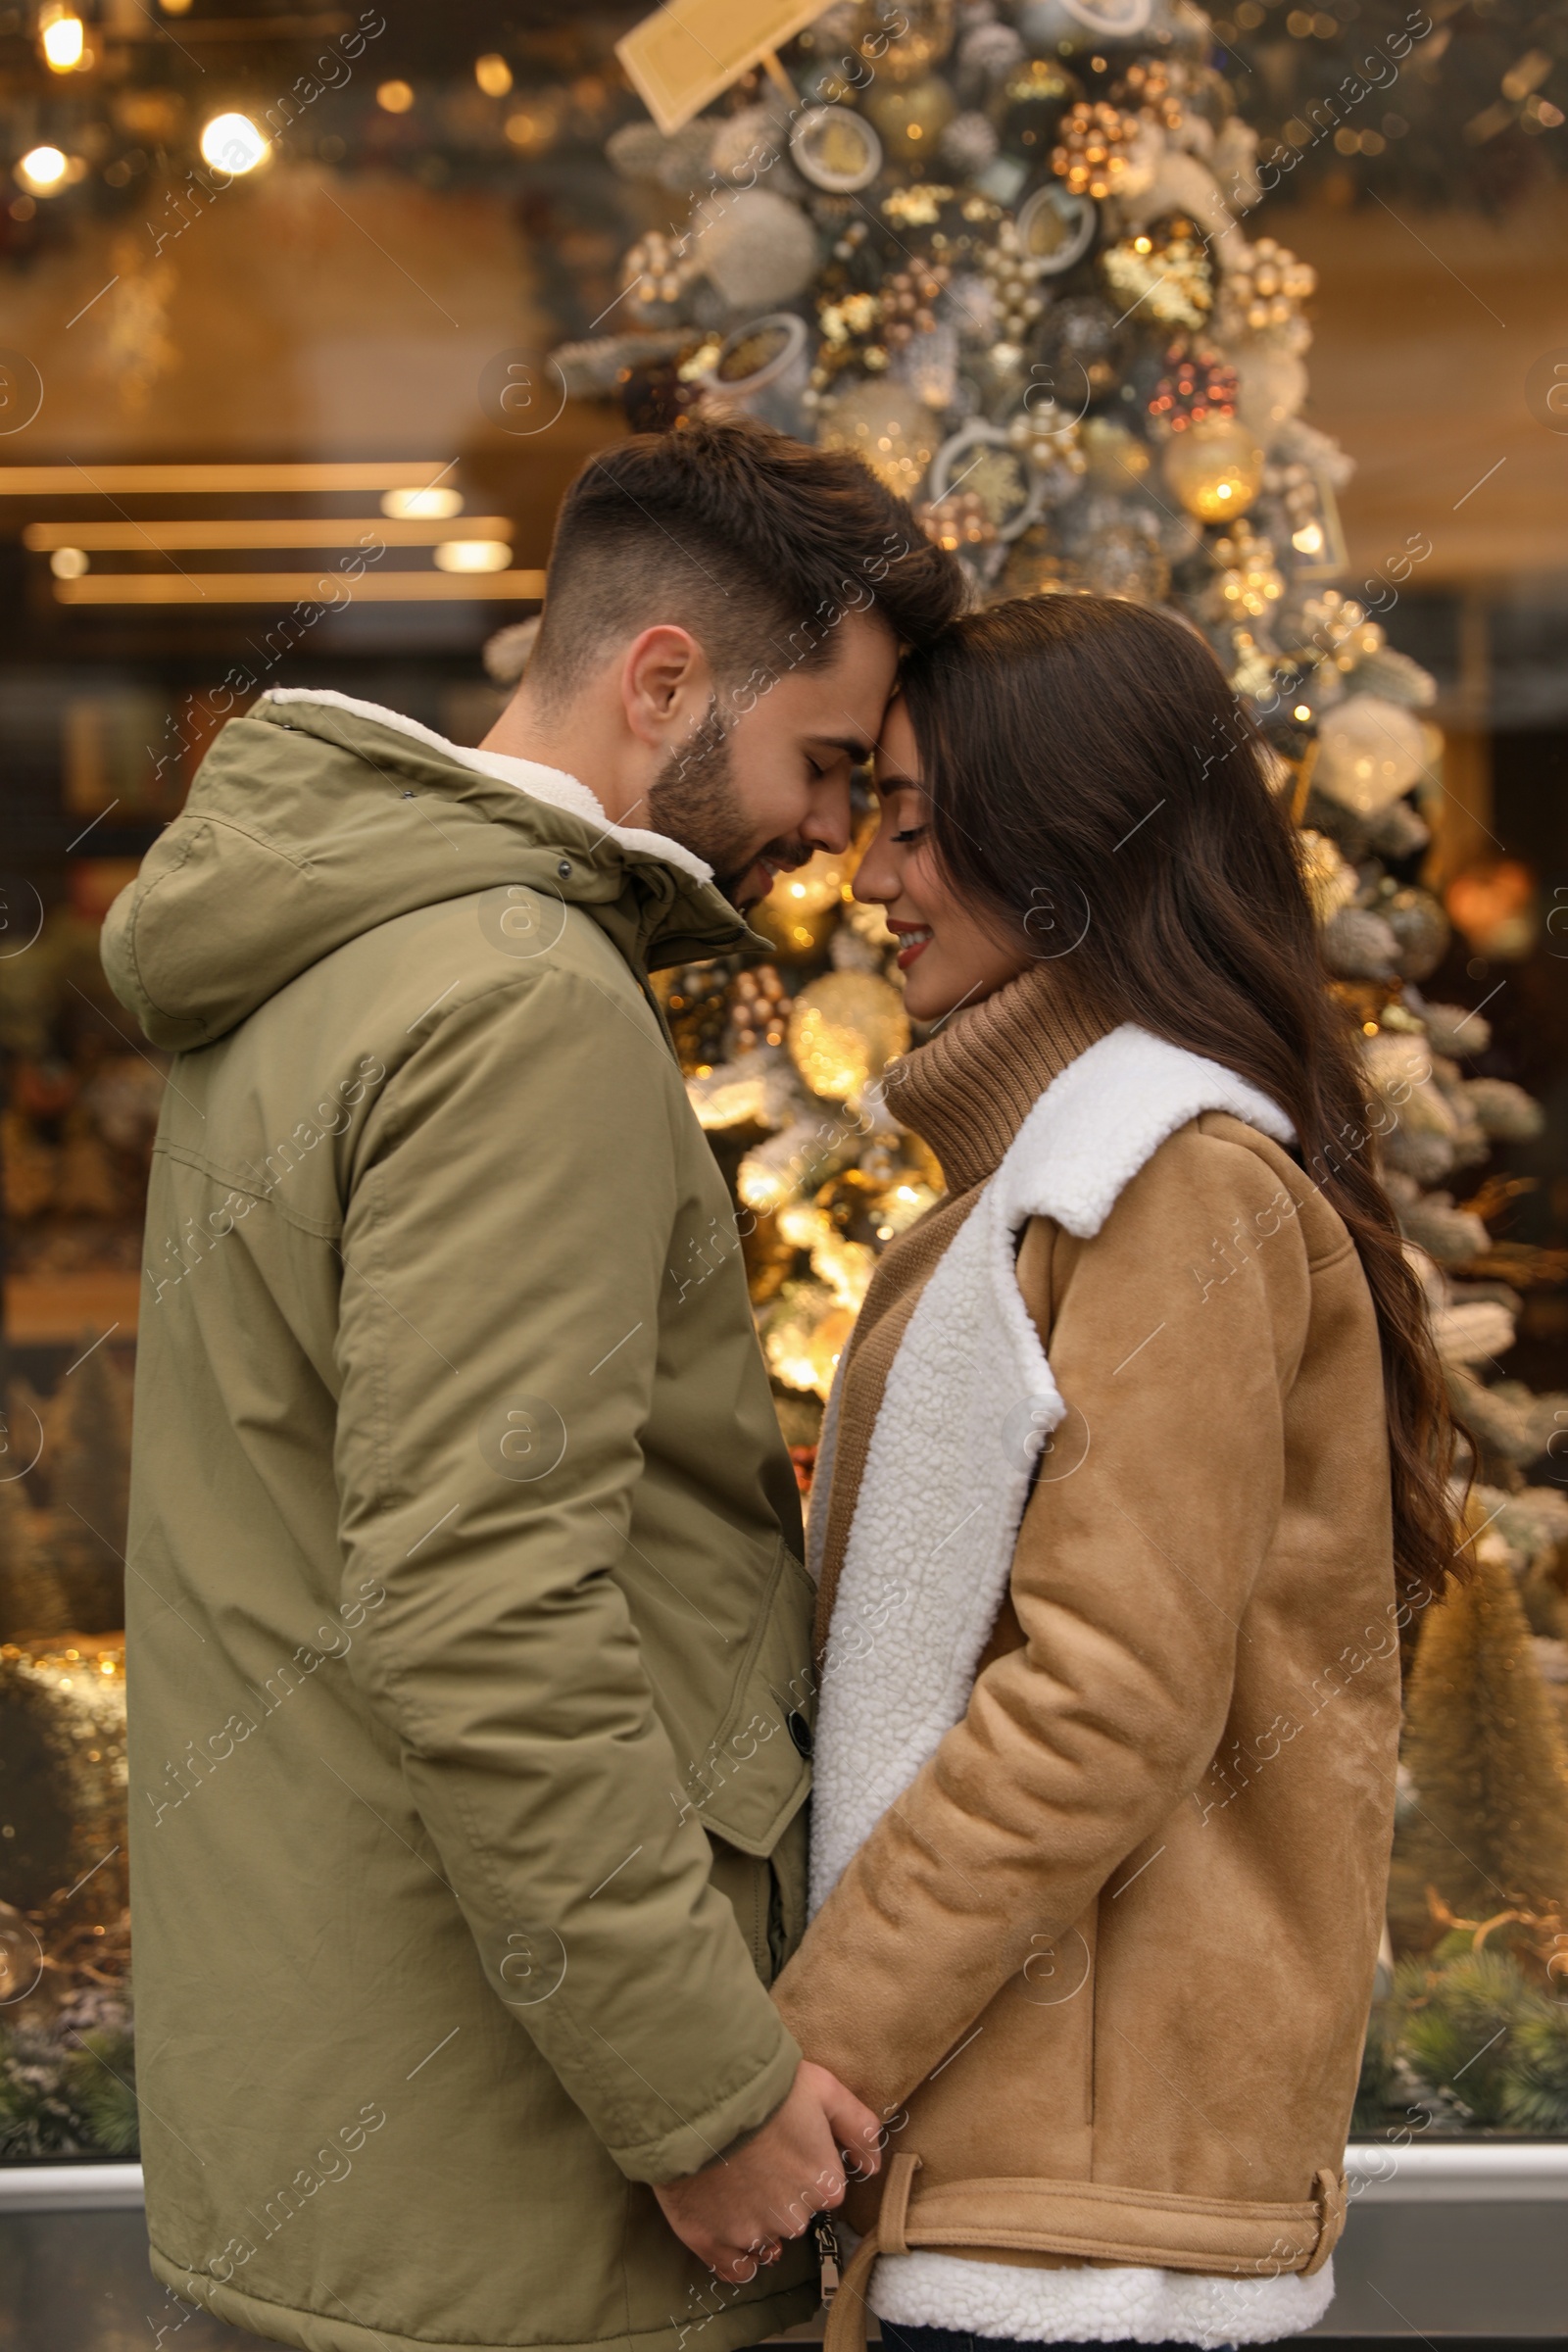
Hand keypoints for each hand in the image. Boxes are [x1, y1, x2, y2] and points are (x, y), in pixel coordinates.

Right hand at [653, 2059, 880, 2282]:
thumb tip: (874, 2166)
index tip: (784, 2144)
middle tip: (757, 2156)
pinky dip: (734, 2253)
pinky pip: (735, 2268)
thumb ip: (859, 2128)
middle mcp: (793, 2219)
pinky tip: (727, 2224)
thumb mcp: (825, 2089)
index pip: (824, 2188)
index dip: (804, 2164)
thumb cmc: (765, 2088)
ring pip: (765, 2237)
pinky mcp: (711, 2243)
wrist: (697, 2096)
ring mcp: (751, 2234)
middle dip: (781, 2191)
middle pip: (794, 2213)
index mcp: (824, 2185)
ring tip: (734, 2180)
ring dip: (755, 2217)